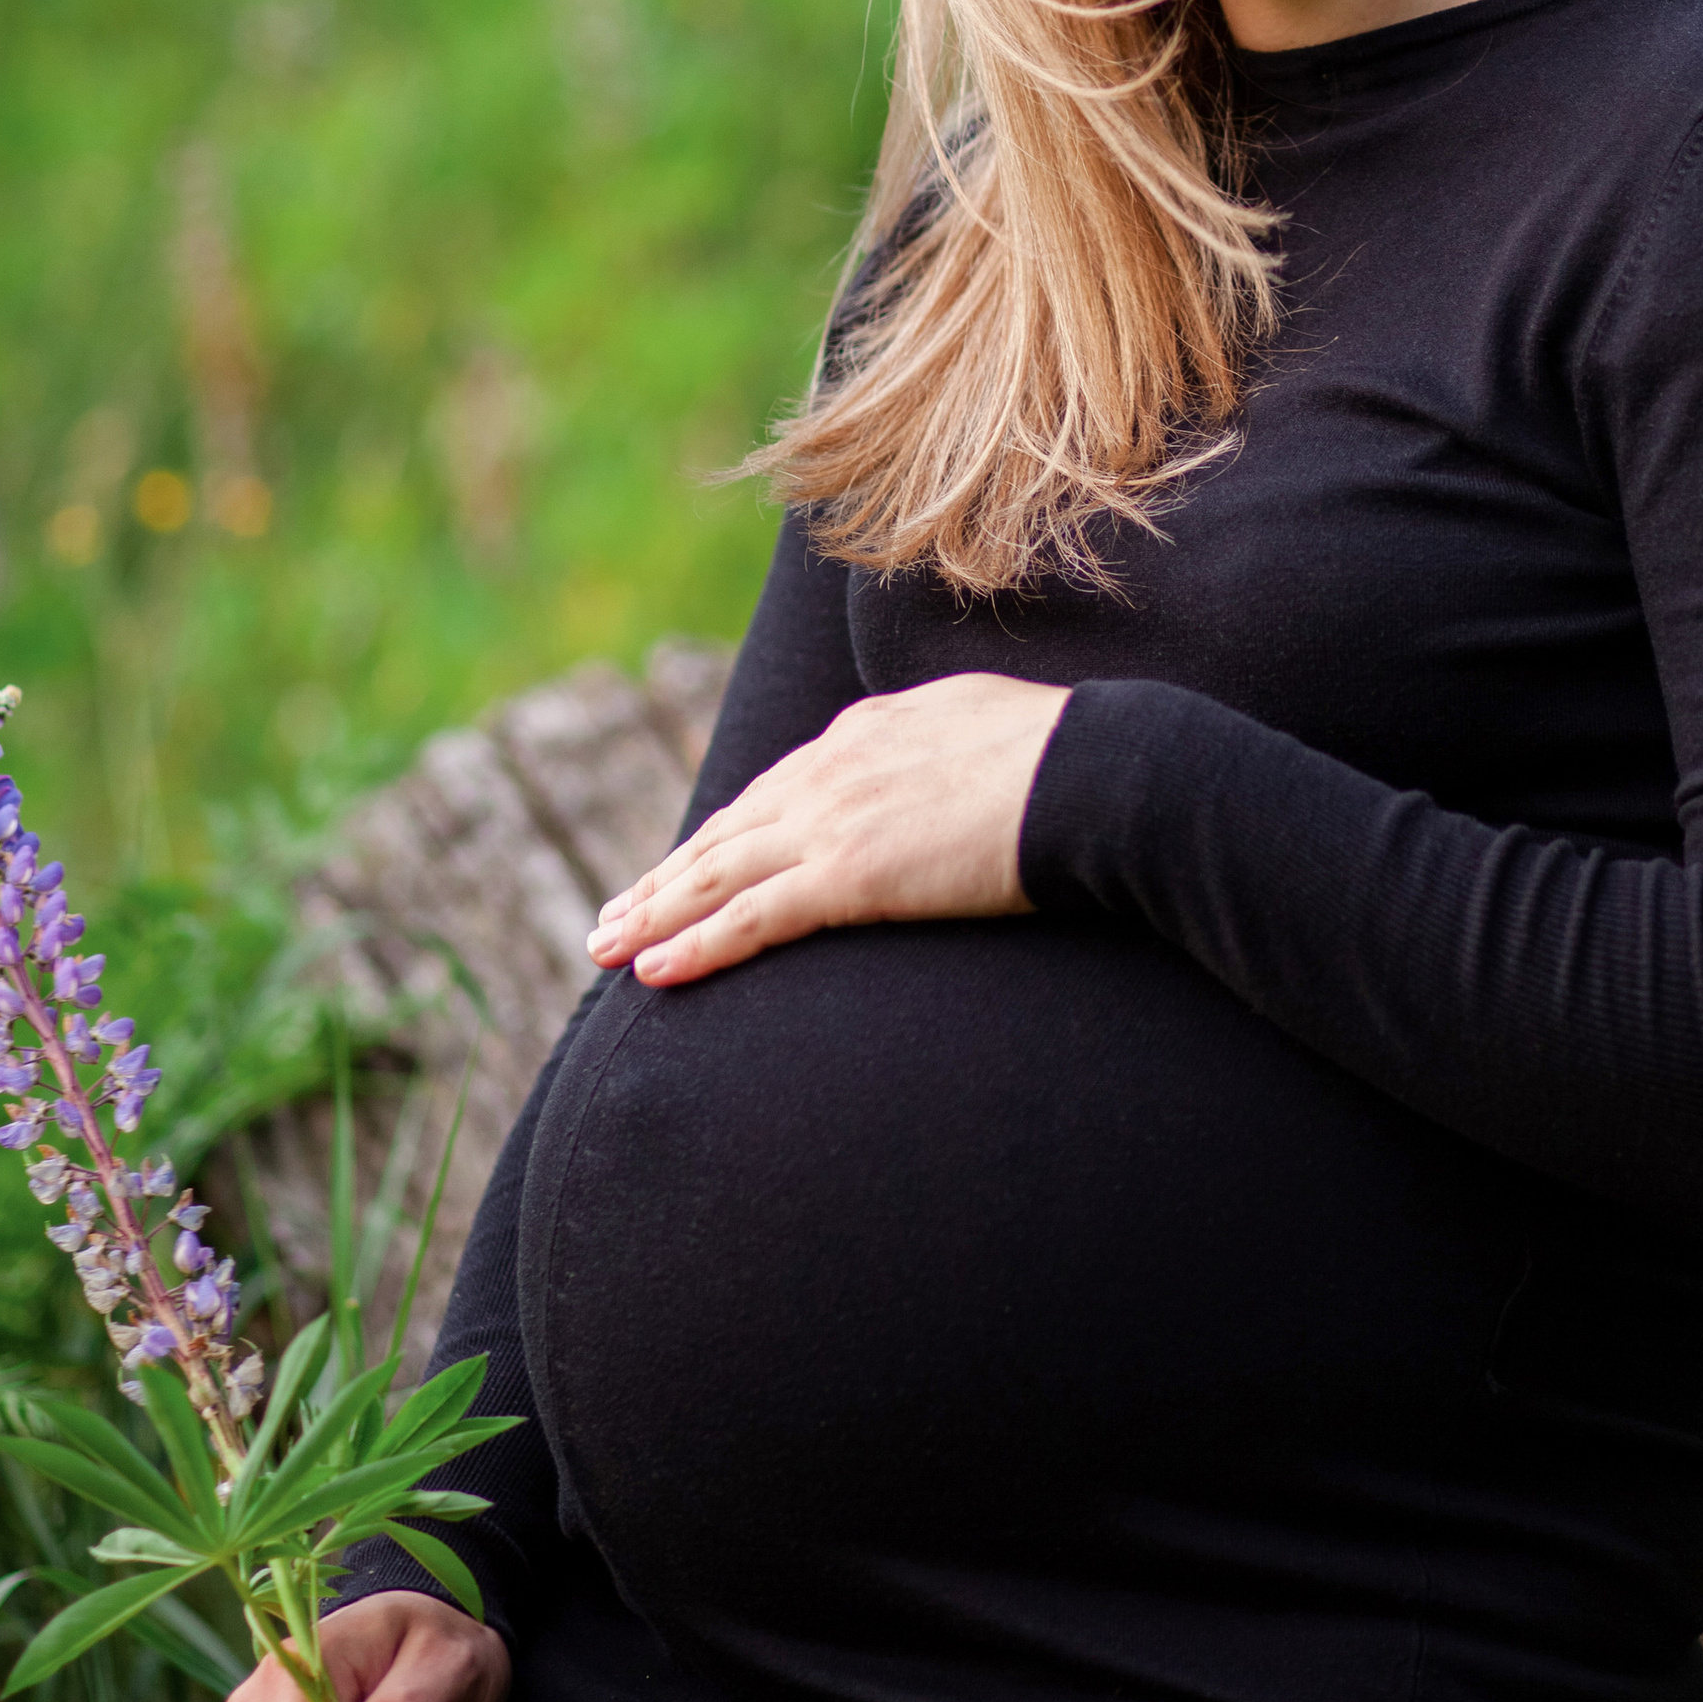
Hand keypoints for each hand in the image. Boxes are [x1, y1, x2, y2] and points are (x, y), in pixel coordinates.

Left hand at [586, 672, 1069, 988]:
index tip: (682, 866)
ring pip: (715, 876)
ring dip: (651, 913)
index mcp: (864, 734)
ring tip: (605, 948)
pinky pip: (748, 918)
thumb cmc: (1072, 758)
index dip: (719, 837)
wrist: (1097, 774)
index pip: (771, 794)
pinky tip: (650, 971)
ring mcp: (834, 822)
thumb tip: (941, 766)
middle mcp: (831, 770)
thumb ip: (940, 750)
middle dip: (661, 877)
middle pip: (724, 833)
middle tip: (612, 915)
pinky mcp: (848, 875)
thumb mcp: (987, 730)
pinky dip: (692, 945)